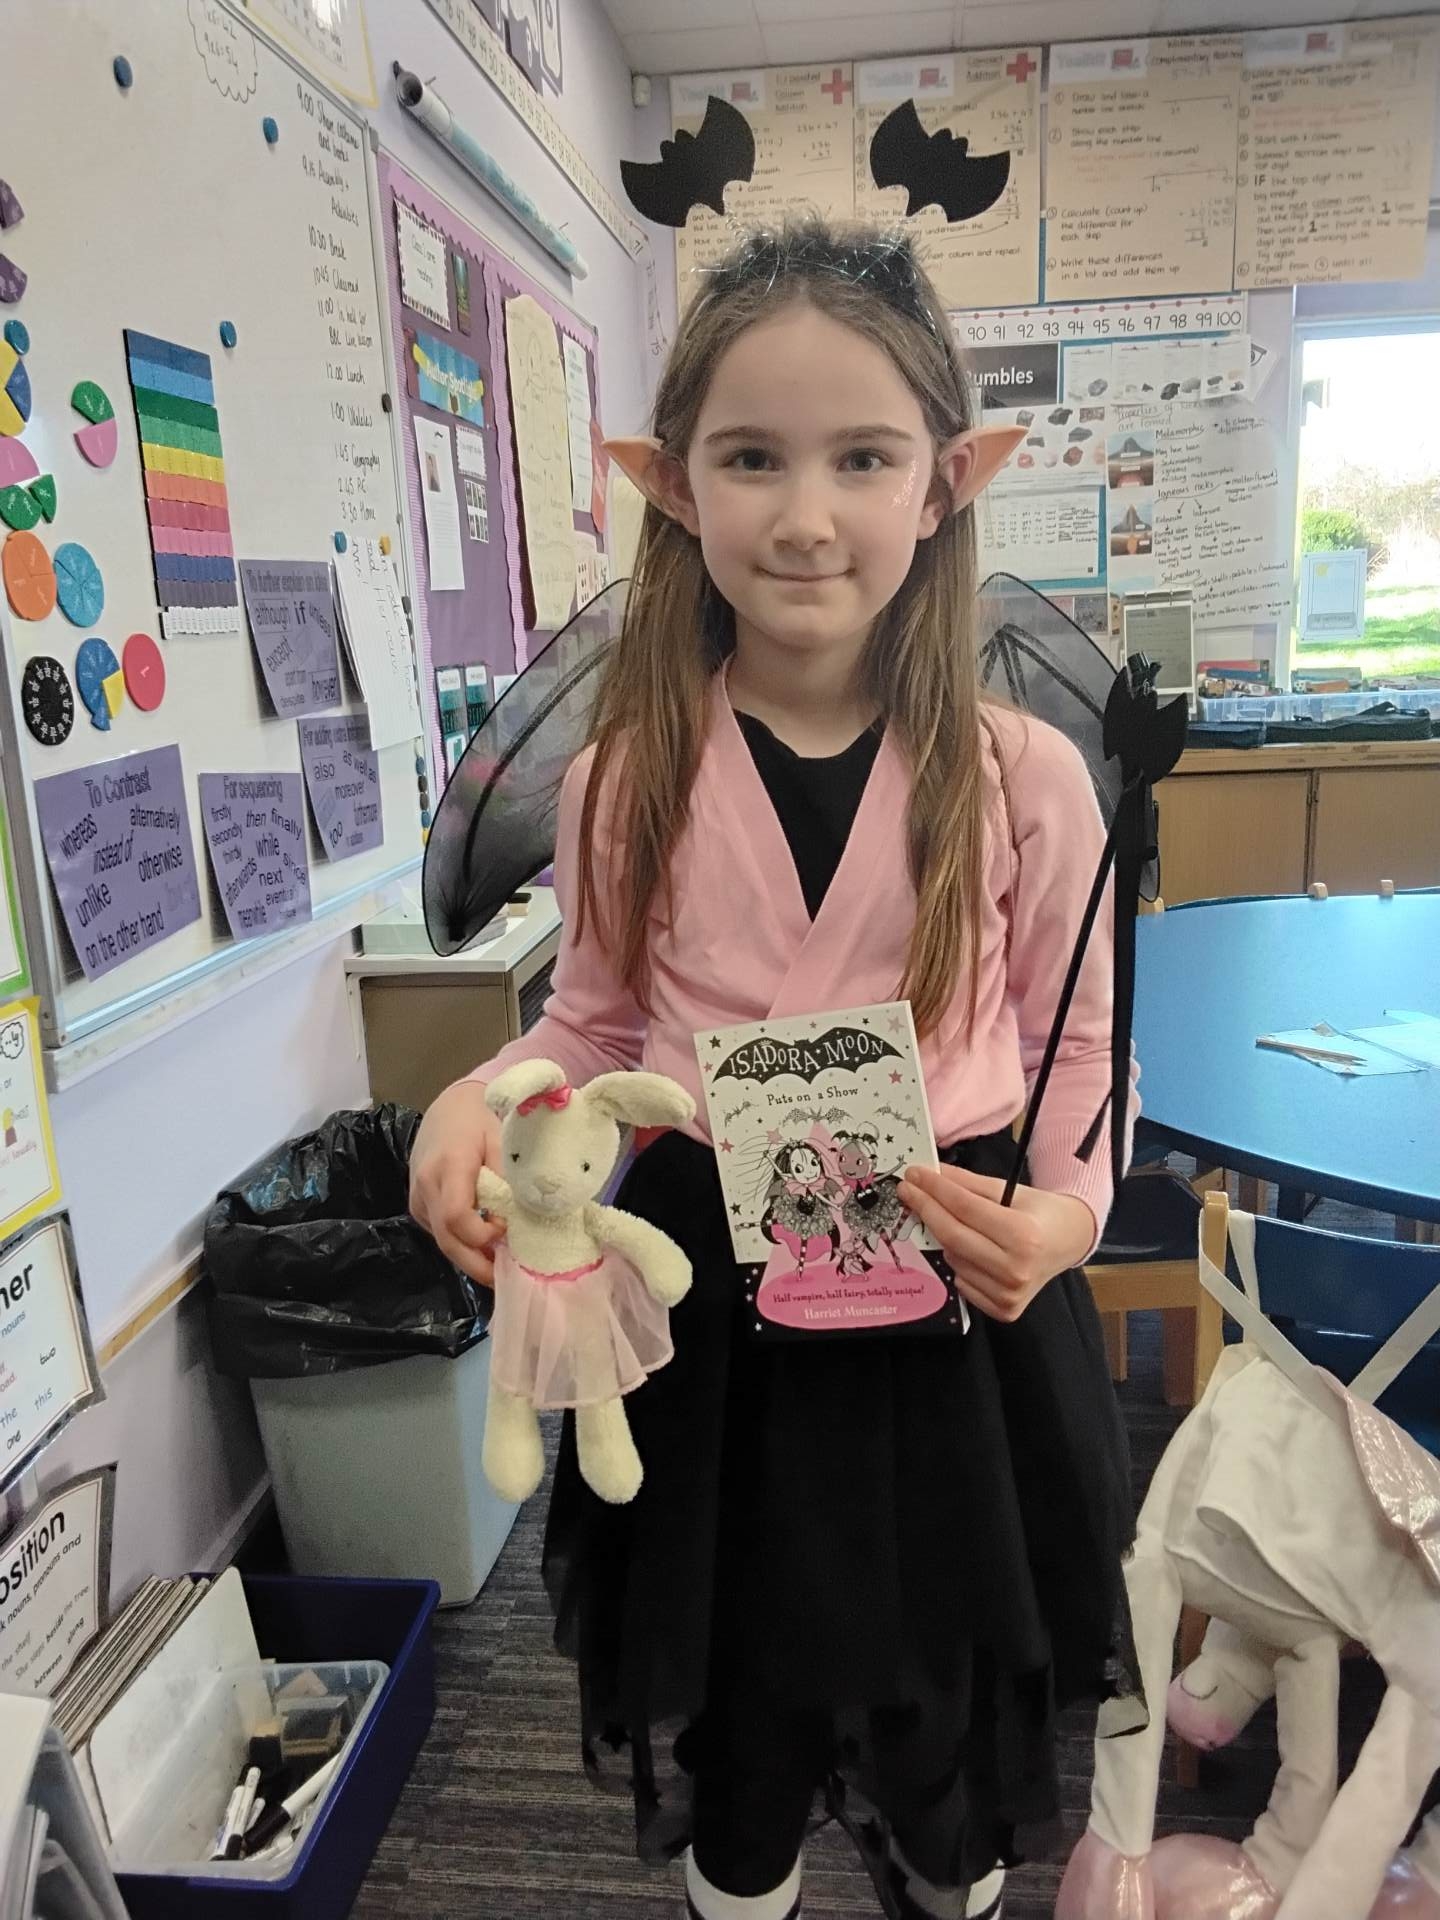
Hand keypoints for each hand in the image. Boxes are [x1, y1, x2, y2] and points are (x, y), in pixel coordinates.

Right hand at [410, 1079, 505, 1288]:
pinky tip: (486, 1246)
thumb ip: (509, 1177)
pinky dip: (463, 1244)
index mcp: (448, 1166)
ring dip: (471, 1257)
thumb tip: (523, 1218)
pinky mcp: (419, 1206)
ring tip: (501, 1265)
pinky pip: (441, 1233)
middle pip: (447, 1240)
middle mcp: (426, 1187)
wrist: (449, 1108)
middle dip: (476, 1265)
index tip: (507, 1230)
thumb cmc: (481, 1119)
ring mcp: (418, 1199)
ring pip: (443, 1241)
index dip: (482, 1234)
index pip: (456, 1216)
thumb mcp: (502, 1139)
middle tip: (505, 1278)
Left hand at [897, 1165, 1093, 1323]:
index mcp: (1024, 1235)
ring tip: (949, 1219)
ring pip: (954, 1258)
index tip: (915, 1174)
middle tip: (907, 1189)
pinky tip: (968, 1248)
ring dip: (943, 1235)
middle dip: (925, 1208)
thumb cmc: (1039, 1213)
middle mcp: (1017, 1269)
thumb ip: (967, 1184)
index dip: (935, 1188)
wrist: (1068, 1242)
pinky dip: (958, 1261)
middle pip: (953, 1235)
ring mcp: (1010, 1295)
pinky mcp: (1004, 1310)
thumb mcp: (1008, 1190)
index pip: (964, 1207)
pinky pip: (962, 1281)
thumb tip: (929, 1175)